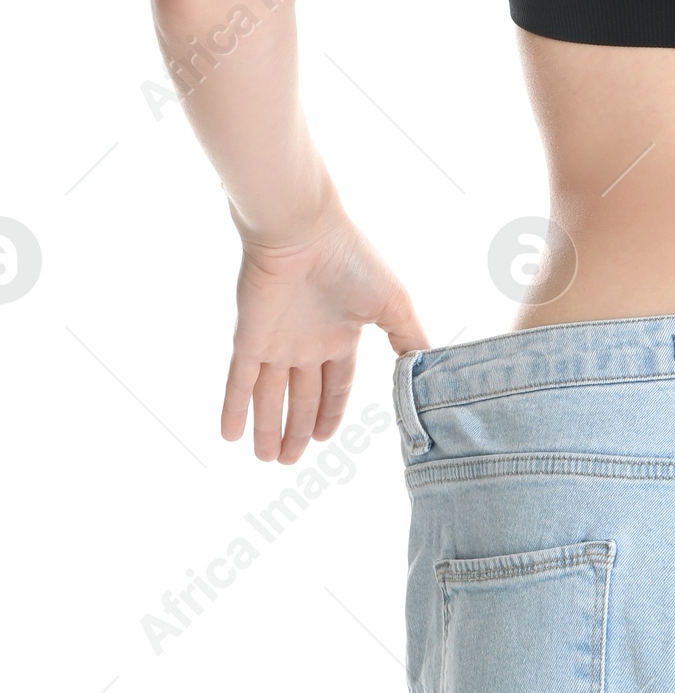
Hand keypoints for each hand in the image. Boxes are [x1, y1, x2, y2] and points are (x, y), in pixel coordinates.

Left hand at [223, 209, 426, 461]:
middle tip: (290, 462)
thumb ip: (409, 338)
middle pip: (301, 396)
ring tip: (267, 460)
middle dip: (298, 429)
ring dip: (268, 428)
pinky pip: (239, 381)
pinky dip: (234, 409)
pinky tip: (229, 437)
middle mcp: (307, 342)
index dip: (330, 412)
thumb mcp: (394, 304)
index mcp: (340, 335)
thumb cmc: (353, 260)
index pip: (336, 385)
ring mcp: (276, 341)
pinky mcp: (249, 338)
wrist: (304, 230)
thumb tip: (427, 372)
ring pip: (270, 397)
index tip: (324, 441)